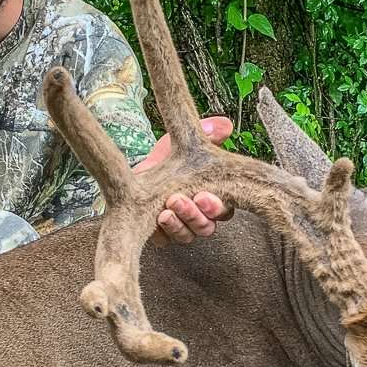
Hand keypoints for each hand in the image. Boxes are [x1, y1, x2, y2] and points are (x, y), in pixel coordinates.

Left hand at [135, 117, 233, 244]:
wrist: (141, 172)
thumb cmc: (171, 158)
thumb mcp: (188, 142)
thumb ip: (208, 133)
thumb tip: (224, 125)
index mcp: (214, 199)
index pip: (225, 211)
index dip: (217, 207)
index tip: (203, 195)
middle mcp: (201, 218)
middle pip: (207, 227)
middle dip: (196, 215)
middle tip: (182, 200)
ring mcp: (182, 228)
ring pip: (187, 236)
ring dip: (178, 225)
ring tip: (166, 211)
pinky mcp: (161, 235)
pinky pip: (165, 241)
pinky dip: (161, 233)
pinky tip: (154, 220)